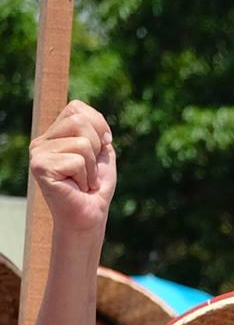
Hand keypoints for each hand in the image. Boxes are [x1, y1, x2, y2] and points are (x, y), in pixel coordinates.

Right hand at [28, 100, 115, 235]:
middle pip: (80, 121)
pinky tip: (77, 188)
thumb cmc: (95, 188)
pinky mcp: (41, 167)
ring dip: (92, 167)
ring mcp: (38, 154)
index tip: (103, 147)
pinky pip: (77, 160)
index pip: (77, 107)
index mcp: (54, 135)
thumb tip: (93, 118)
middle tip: (90, 170)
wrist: (89, 217)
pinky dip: (86, 177)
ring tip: (83, 181)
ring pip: (82, 142)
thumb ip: (97, 132)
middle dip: (97, 148)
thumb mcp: (101, 155)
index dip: (99, 124)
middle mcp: (41, 142)